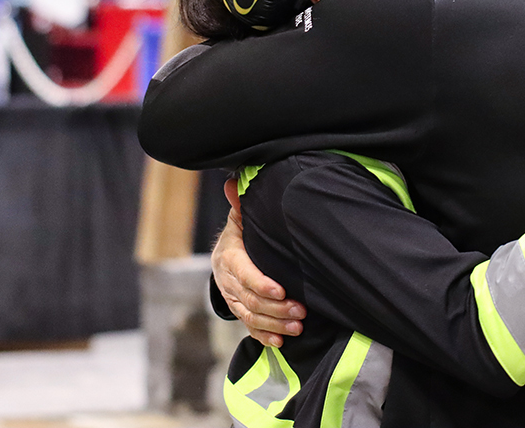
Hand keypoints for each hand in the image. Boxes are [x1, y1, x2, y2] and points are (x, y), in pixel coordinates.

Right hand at [213, 177, 305, 346]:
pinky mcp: (240, 311)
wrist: (223, 257)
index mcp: (229, 257)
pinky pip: (249, 327)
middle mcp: (228, 281)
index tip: (282, 291)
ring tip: (298, 327)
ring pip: (251, 316)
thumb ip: (240, 205)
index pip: (244, 273)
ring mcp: (233, 299)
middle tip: (301, 312)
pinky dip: (264, 336)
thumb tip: (233, 183)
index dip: (261, 284)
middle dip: (276, 308)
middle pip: (250, 300)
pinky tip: (281, 342)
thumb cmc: (240, 234)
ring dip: (275, 324)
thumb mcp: (239, 218)